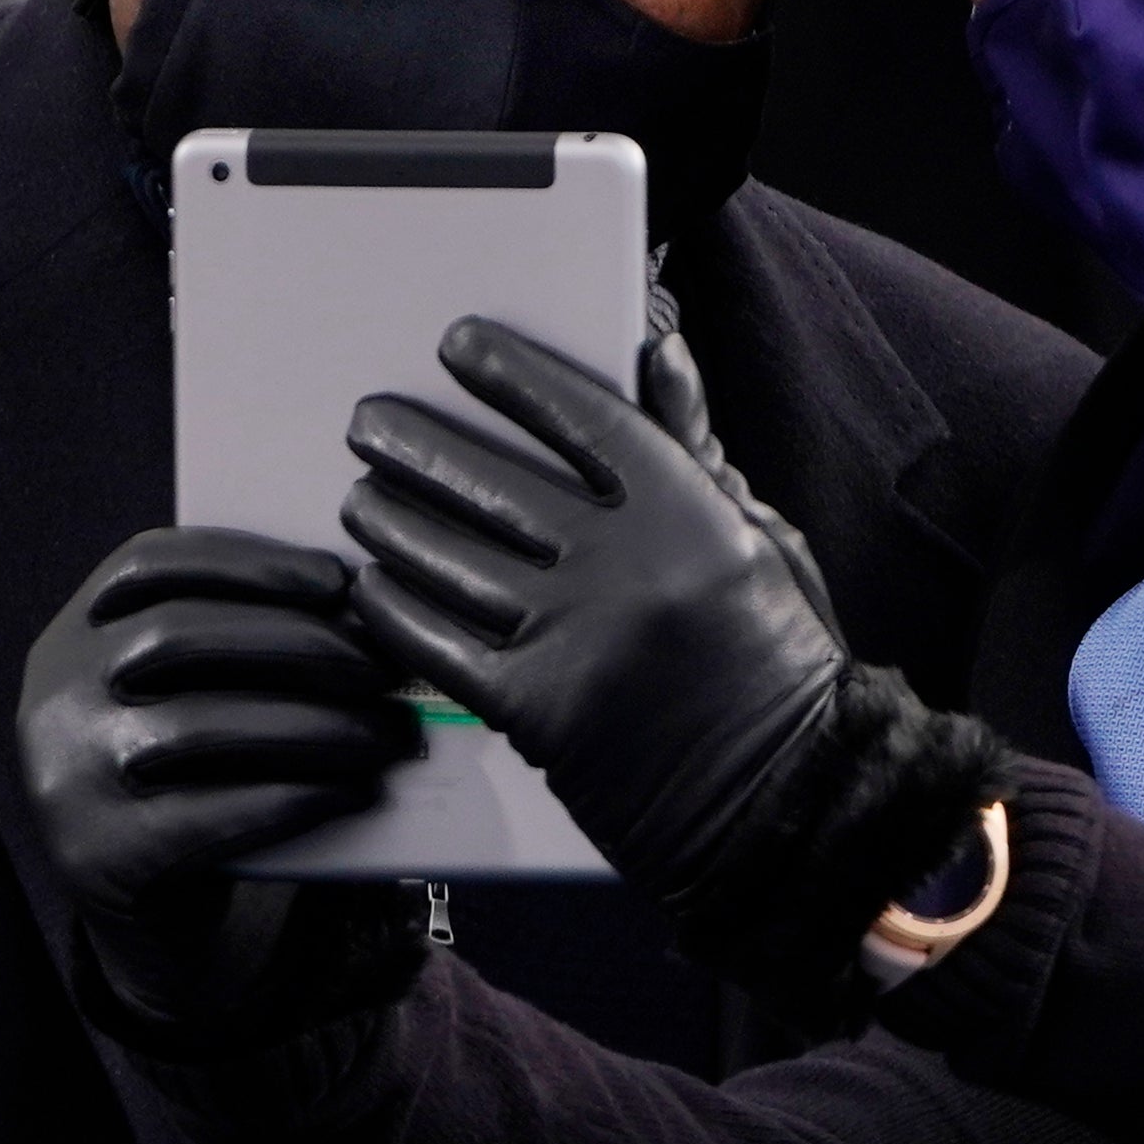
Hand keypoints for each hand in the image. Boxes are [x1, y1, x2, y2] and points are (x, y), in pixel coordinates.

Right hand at [16, 529, 421, 924]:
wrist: (144, 917)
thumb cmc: (189, 782)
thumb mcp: (179, 697)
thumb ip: (230, 642)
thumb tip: (358, 604)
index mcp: (73, 636)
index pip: (149, 563)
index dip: (247, 559)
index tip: (336, 579)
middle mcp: (54, 696)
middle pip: (181, 635)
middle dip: (300, 642)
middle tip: (385, 668)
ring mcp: (66, 776)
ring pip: (204, 724)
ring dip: (317, 723)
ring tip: (388, 733)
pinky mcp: (100, 854)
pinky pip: (213, 812)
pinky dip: (298, 797)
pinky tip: (355, 792)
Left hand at [342, 317, 850, 914]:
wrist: (782, 798)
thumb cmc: (776, 662)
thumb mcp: (758, 539)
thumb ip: (693, 447)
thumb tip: (658, 349)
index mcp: (686, 513)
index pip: (580, 416)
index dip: (512, 375)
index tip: (461, 346)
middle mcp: (623, 567)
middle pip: (492, 482)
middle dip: (416, 444)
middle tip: (371, 421)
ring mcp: (574, 638)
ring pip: (451, 559)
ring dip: (391, 520)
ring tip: (361, 498)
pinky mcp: (537, 710)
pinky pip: (439, 645)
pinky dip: (395, 610)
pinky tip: (370, 585)